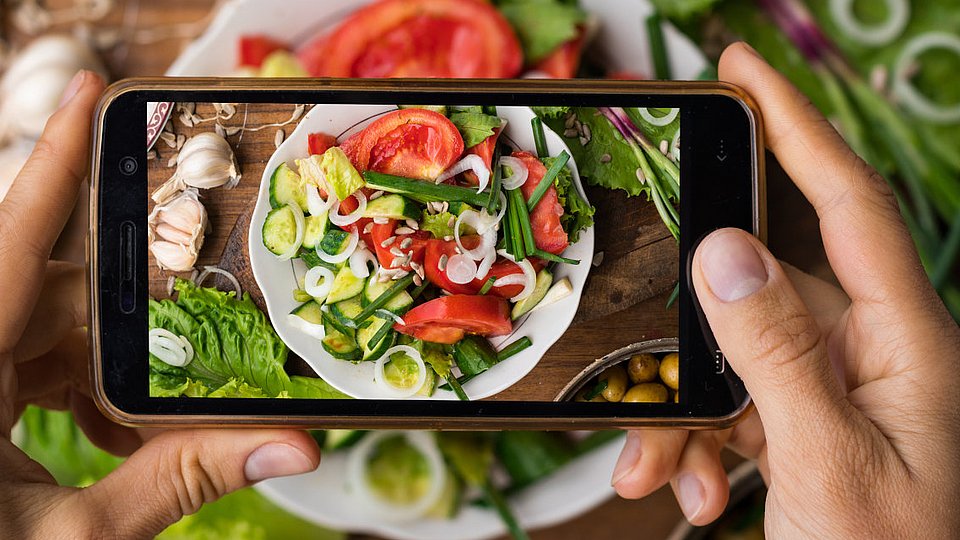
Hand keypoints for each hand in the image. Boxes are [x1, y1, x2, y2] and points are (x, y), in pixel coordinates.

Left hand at [0, 71, 320, 538]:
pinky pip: (29, 364)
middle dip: (130, 315)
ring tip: (153, 415)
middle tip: (196, 328)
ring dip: (110, 364)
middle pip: (49, 292)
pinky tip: (115, 433)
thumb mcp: (74, 535)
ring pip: (44, 329)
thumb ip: (176, 484)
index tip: (89, 94)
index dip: (52, 163)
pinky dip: (81, 388)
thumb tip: (290, 446)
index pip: (9, 243)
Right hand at [611, 43, 959, 536]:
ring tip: (658, 460)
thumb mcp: (830, 463)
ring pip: (733, 355)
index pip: (850, 203)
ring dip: (683, 406)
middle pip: (767, 285)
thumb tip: (725, 254)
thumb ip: (777, 355)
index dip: (794, 127)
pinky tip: (684, 482)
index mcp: (908, 346)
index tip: (741, 75)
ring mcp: (833, 393)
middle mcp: (871, 357)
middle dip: (694, 313)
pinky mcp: (801, 427)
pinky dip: (693, 439)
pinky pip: (731, 405)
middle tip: (647, 302)